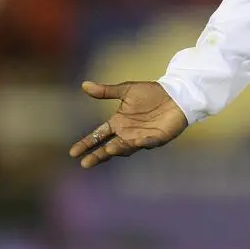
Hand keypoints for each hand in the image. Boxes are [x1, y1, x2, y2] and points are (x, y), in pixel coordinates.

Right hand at [68, 81, 187, 168]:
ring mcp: (142, 137)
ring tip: (108, 150)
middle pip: (109, 147)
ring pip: (126, 148)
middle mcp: (127, 133)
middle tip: (85, 163)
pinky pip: (149, 142)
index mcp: (118, 122)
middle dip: (97, 155)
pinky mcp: (158, 138)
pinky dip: (143, 142)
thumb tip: (84, 85)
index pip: (99, 135)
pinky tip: (137, 142)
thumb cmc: (151, 92)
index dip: (86, 143)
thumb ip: (106, 91)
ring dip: (117, 150)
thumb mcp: (127, 89)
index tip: (73, 152)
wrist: (175, 93)